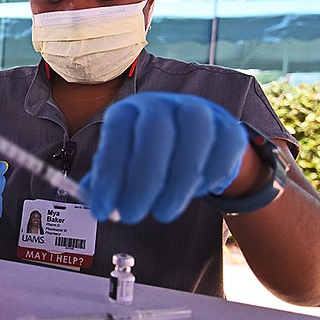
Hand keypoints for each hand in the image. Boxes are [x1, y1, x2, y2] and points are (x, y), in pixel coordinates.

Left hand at [80, 92, 247, 223]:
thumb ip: (105, 179)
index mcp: (129, 111)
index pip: (117, 134)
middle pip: (155, 131)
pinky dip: (208, 178)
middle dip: (142, 180)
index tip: (103, 209)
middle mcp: (163, 104)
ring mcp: (199, 111)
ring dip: (176, 184)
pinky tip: (192, 193)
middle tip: (132, 215)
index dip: (109, 174)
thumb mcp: (122, 162)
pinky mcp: (228, 128)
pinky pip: (223, 151)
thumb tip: (90, 197)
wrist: (196, 145)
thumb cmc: (149, 155)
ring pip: (194, 138)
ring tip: (162, 213)